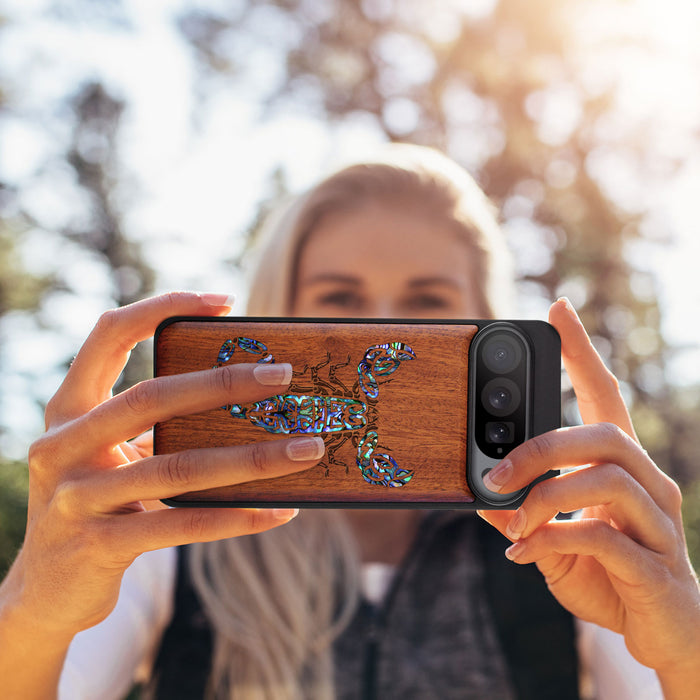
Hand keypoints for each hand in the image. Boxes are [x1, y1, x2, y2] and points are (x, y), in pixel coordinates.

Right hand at [3, 292, 324, 640]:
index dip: (162, 307)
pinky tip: (280, 511)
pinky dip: (237, 517)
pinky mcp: (99, 546)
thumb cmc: (98, 503)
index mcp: (68, 409)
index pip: (108, 334)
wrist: (46, 590)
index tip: (224, 301)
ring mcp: (76, 498)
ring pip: (178, 467)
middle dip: (224, 382)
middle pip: (152, 397)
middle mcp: (62, 446)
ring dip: (253, 458)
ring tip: (307, 449)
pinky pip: (183, 525)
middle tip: (284, 374)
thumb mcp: (112, 455)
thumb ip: (155, 426)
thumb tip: (249, 402)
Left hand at [478, 298, 699, 691]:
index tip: (558, 310)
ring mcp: (659, 524)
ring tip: (512, 522)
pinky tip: (525, 554)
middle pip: (604, 434)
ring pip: (606, 479)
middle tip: (495, 472)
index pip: (605, 396)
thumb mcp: (554, 540)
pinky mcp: (656, 567)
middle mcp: (650, 484)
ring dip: (545, 497)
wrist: (664, 635)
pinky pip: (604, 537)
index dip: (582, 352)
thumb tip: (480, 497)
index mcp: (622, 468)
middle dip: (541, 447)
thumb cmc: (609, 577)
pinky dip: (554, 540)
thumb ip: (523, 516)